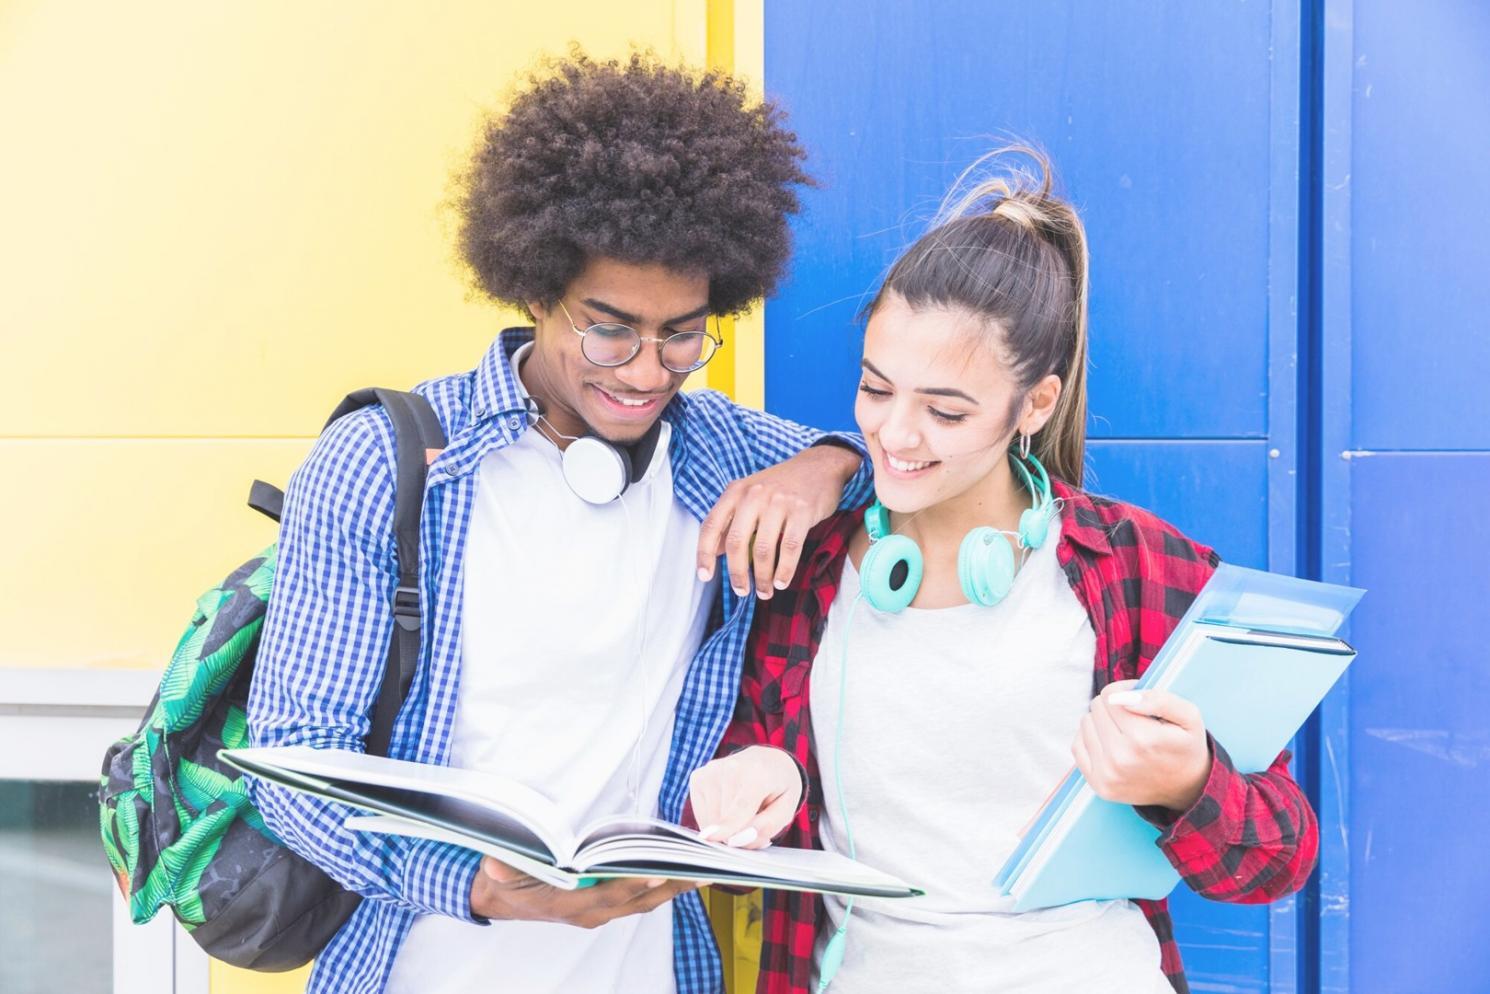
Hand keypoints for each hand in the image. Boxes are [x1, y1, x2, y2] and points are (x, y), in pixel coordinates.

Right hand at [470, 858, 693, 928]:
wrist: (501, 897)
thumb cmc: (505, 880)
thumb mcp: (499, 872)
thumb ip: (502, 868)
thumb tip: (495, 863)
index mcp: (572, 904)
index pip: (611, 894)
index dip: (636, 882)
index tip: (661, 867)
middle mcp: (592, 912)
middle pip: (641, 900)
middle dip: (673, 885)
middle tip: (705, 868)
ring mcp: (600, 911)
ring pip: (646, 900)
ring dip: (675, 886)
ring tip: (705, 868)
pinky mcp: (604, 904)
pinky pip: (640, 897)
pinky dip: (661, 884)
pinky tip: (681, 868)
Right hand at [688, 746, 803, 849]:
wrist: (767, 760)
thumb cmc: (777, 788)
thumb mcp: (786, 809)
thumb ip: (766, 827)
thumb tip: (734, 840)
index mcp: (759, 773)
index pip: (741, 806)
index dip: (727, 826)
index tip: (711, 838)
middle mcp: (731, 767)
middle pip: (725, 818)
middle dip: (737, 832)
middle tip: (754, 820)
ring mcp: (711, 771)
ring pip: (711, 819)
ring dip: (725, 827)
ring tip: (742, 810)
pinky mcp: (698, 778)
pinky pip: (702, 815)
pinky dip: (714, 820)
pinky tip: (728, 805)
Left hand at [696, 444, 860, 599]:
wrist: (819, 466)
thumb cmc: (782, 484)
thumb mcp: (750, 495)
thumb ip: (732, 519)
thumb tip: (716, 550)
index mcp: (736, 491)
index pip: (711, 525)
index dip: (704, 554)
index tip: (704, 575)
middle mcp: (754, 495)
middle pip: (736, 542)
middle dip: (737, 573)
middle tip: (741, 590)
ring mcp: (778, 502)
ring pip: (763, 550)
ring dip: (763, 577)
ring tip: (765, 591)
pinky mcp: (802, 511)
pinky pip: (789, 548)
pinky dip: (784, 570)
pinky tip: (781, 581)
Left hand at [1071, 680, 1212, 812]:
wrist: (1187, 789)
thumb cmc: (1186, 747)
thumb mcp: (1189, 717)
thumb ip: (1160, 700)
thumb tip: (1123, 697)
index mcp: (1143, 739)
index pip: (1110, 696)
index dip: (1124, 690)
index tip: (1137, 698)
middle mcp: (1121, 758)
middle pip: (1096, 708)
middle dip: (1114, 706)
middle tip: (1133, 718)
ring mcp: (1107, 774)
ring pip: (1085, 723)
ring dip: (1102, 722)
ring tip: (1124, 732)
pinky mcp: (1098, 785)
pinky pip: (1077, 745)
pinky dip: (1091, 739)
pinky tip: (1111, 743)